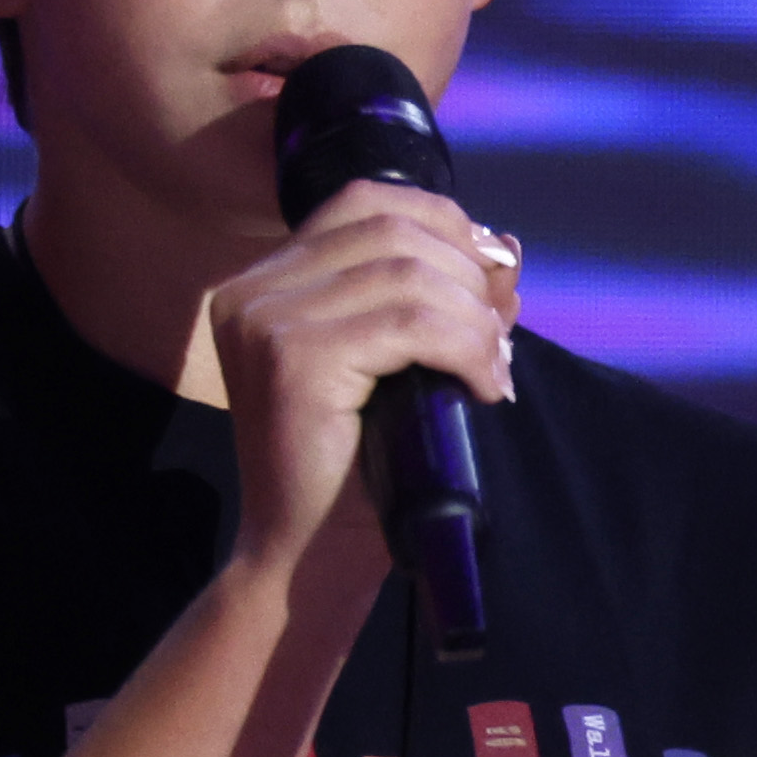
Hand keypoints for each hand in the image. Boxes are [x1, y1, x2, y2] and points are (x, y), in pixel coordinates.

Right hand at [207, 181, 520, 607]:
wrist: (311, 554)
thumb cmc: (360, 465)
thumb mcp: (400, 362)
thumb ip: (436, 298)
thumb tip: (505, 246)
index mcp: (264, 280)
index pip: (365, 202)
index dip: (444, 223)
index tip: (492, 279)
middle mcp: (250, 289)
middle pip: (391, 231)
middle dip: (468, 274)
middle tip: (502, 335)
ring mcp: (264, 320)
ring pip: (408, 274)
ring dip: (474, 319)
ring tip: (495, 369)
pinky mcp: (292, 360)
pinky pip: (410, 324)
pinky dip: (466, 347)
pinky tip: (484, 386)